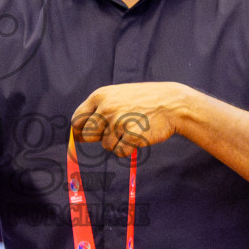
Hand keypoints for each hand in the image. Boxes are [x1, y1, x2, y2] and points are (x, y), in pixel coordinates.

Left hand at [72, 82, 191, 157]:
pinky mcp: (132, 135)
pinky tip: (138, 137)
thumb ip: (97, 110)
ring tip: (132, 129)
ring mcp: (119, 122)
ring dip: (118, 142)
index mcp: (100, 96)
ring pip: (106, 145)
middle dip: (100, 137)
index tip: (85, 136)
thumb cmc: (143, 101)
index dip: (80, 131)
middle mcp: (107, 108)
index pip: (77, 120)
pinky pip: (120, 152)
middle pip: (88, 135)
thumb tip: (76, 135)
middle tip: (116, 131)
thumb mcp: (117, 96)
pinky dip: (128, 149)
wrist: (172, 103)